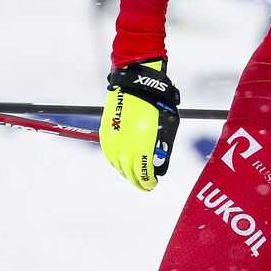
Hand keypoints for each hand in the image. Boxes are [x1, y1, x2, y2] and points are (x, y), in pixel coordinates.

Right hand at [100, 59, 180, 191]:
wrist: (135, 84)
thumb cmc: (155, 103)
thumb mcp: (165, 125)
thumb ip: (160, 146)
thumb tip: (157, 161)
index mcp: (141, 144)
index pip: (143, 173)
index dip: (148, 182)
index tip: (152, 184)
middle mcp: (125, 145)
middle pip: (129, 173)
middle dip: (138, 182)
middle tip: (145, 186)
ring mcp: (113, 140)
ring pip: (118, 166)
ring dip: (126, 174)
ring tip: (134, 176)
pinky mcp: (105, 134)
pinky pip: (110, 156)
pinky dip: (116, 163)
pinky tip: (123, 165)